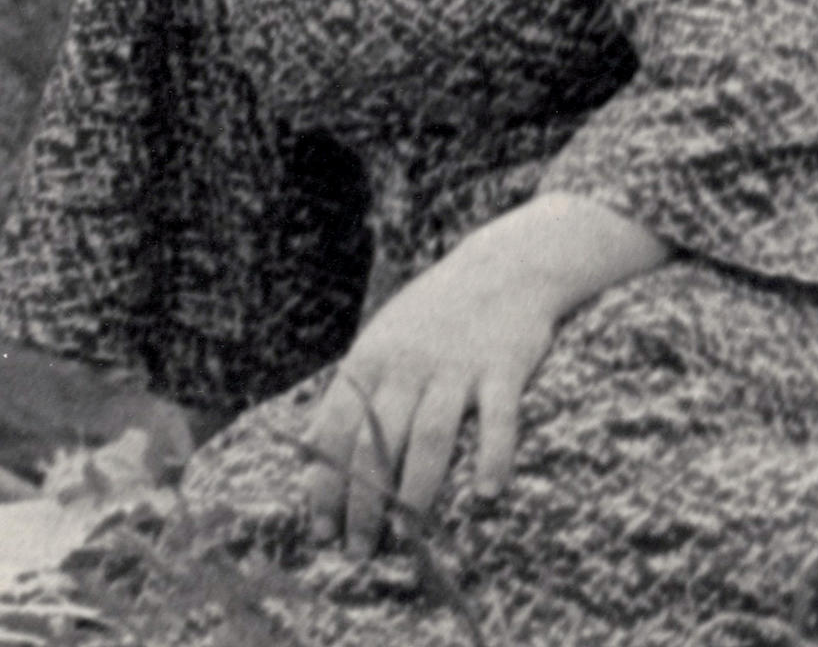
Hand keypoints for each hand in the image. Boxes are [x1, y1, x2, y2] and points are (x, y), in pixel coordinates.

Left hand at [304, 261, 559, 550]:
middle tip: (357, 550)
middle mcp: (405, 368)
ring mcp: (454, 369)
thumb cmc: (433, 315)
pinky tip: (486, 495)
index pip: (334, 431)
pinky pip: (497, 420)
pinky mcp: (502, 370)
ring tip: (408, 537)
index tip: (319, 528)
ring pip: (428, 438)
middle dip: (362, 502)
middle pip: (375, 444)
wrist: (501, 268)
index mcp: (367, 362)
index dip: (324, 482)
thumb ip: (355, 392)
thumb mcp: (380, 343)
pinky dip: (492, 457)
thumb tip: (315, 444)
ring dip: (416, 492)